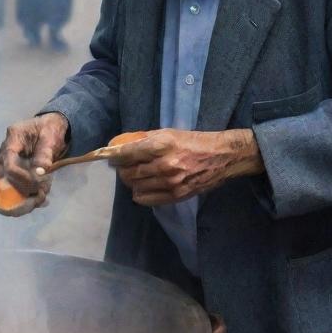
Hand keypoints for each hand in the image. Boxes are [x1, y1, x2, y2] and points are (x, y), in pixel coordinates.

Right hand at [0, 113, 69, 216]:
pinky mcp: (11, 170)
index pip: (8, 163)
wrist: (50, 128)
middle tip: (40, 194)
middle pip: (1, 177)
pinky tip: (40, 199)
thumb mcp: (51, 137)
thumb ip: (45, 153)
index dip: (19, 177)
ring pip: (4, 184)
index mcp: (13, 139)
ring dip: (22, 195)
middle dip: (20, 190)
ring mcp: (6, 161)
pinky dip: (25, 195)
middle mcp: (5, 151)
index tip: (36, 184)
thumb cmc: (50, 129)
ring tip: (42, 197)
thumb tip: (41, 171)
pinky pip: (12, 185)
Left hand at [110, 128, 263, 206]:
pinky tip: (142, 187)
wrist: (221, 157)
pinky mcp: (176, 196)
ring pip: (135, 187)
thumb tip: (121, 144)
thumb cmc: (193, 141)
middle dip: (121, 169)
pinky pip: (146, 199)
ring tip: (133, 175)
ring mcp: (170, 183)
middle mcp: (165, 165)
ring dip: (130, 181)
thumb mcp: (169, 132)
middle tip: (122, 166)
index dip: (114, 156)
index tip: (110, 156)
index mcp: (162, 145)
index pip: (127, 153)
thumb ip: (144, 139)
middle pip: (129, 173)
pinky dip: (139, 194)